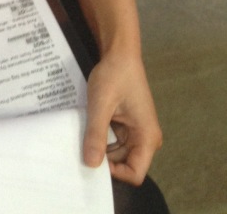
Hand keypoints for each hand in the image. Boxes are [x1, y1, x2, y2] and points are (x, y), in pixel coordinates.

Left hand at [82, 51, 162, 184]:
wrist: (119, 54)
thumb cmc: (114, 75)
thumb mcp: (101, 105)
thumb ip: (97, 134)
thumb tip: (91, 164)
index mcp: (147, 137)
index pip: (135, 173)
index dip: (114, 172)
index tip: (92, 158)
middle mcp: (144, 138)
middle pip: (123, 163)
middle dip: (102, 158)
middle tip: (79, 146)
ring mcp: (135, 132)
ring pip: (115, 152)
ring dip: (98, 146)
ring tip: (81, 134)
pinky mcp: (125, 124)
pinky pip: (111, 139)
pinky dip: (98, 136)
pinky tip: (86, 127)